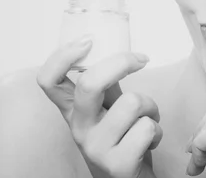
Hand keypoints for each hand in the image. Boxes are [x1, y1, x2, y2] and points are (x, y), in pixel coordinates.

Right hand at [37, 35, 161, 177]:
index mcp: (72, 110)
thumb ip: (106, 82)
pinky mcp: (118, 164)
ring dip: (151, 107)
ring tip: (147, 119)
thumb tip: (114, 46)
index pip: (47, 80)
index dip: (62, 56)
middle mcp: (78, 128)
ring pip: (132, 102)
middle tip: (141, 59)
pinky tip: (150, 141)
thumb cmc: (122, 138)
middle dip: (121, 63)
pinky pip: (147, 128)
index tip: (88, 40)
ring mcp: (96, 148)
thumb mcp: (107, 107)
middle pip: (89, 84)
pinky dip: (157, 130)